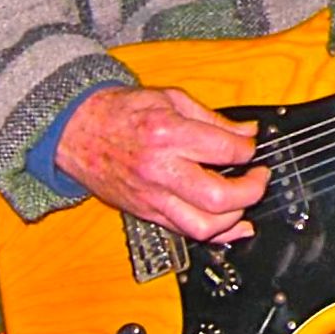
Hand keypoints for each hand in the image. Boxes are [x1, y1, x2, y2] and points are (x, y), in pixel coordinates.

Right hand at [55, 86, 269, 242]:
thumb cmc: (120, 112)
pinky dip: (215, 234)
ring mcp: (151, 197)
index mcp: (167, 134)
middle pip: (218, 197)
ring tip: (244, 201)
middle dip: (250, 190)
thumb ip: (212, 119)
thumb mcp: (170, 99)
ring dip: (234, 217)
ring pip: (203, 226)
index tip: (252, 146)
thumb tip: (246, 132)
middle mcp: (160, 170)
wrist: (75, 131)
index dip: (248, 149)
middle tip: (259, 178)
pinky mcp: (146, 213)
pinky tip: (233, 227)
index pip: (224, 150)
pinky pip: (185, 232)